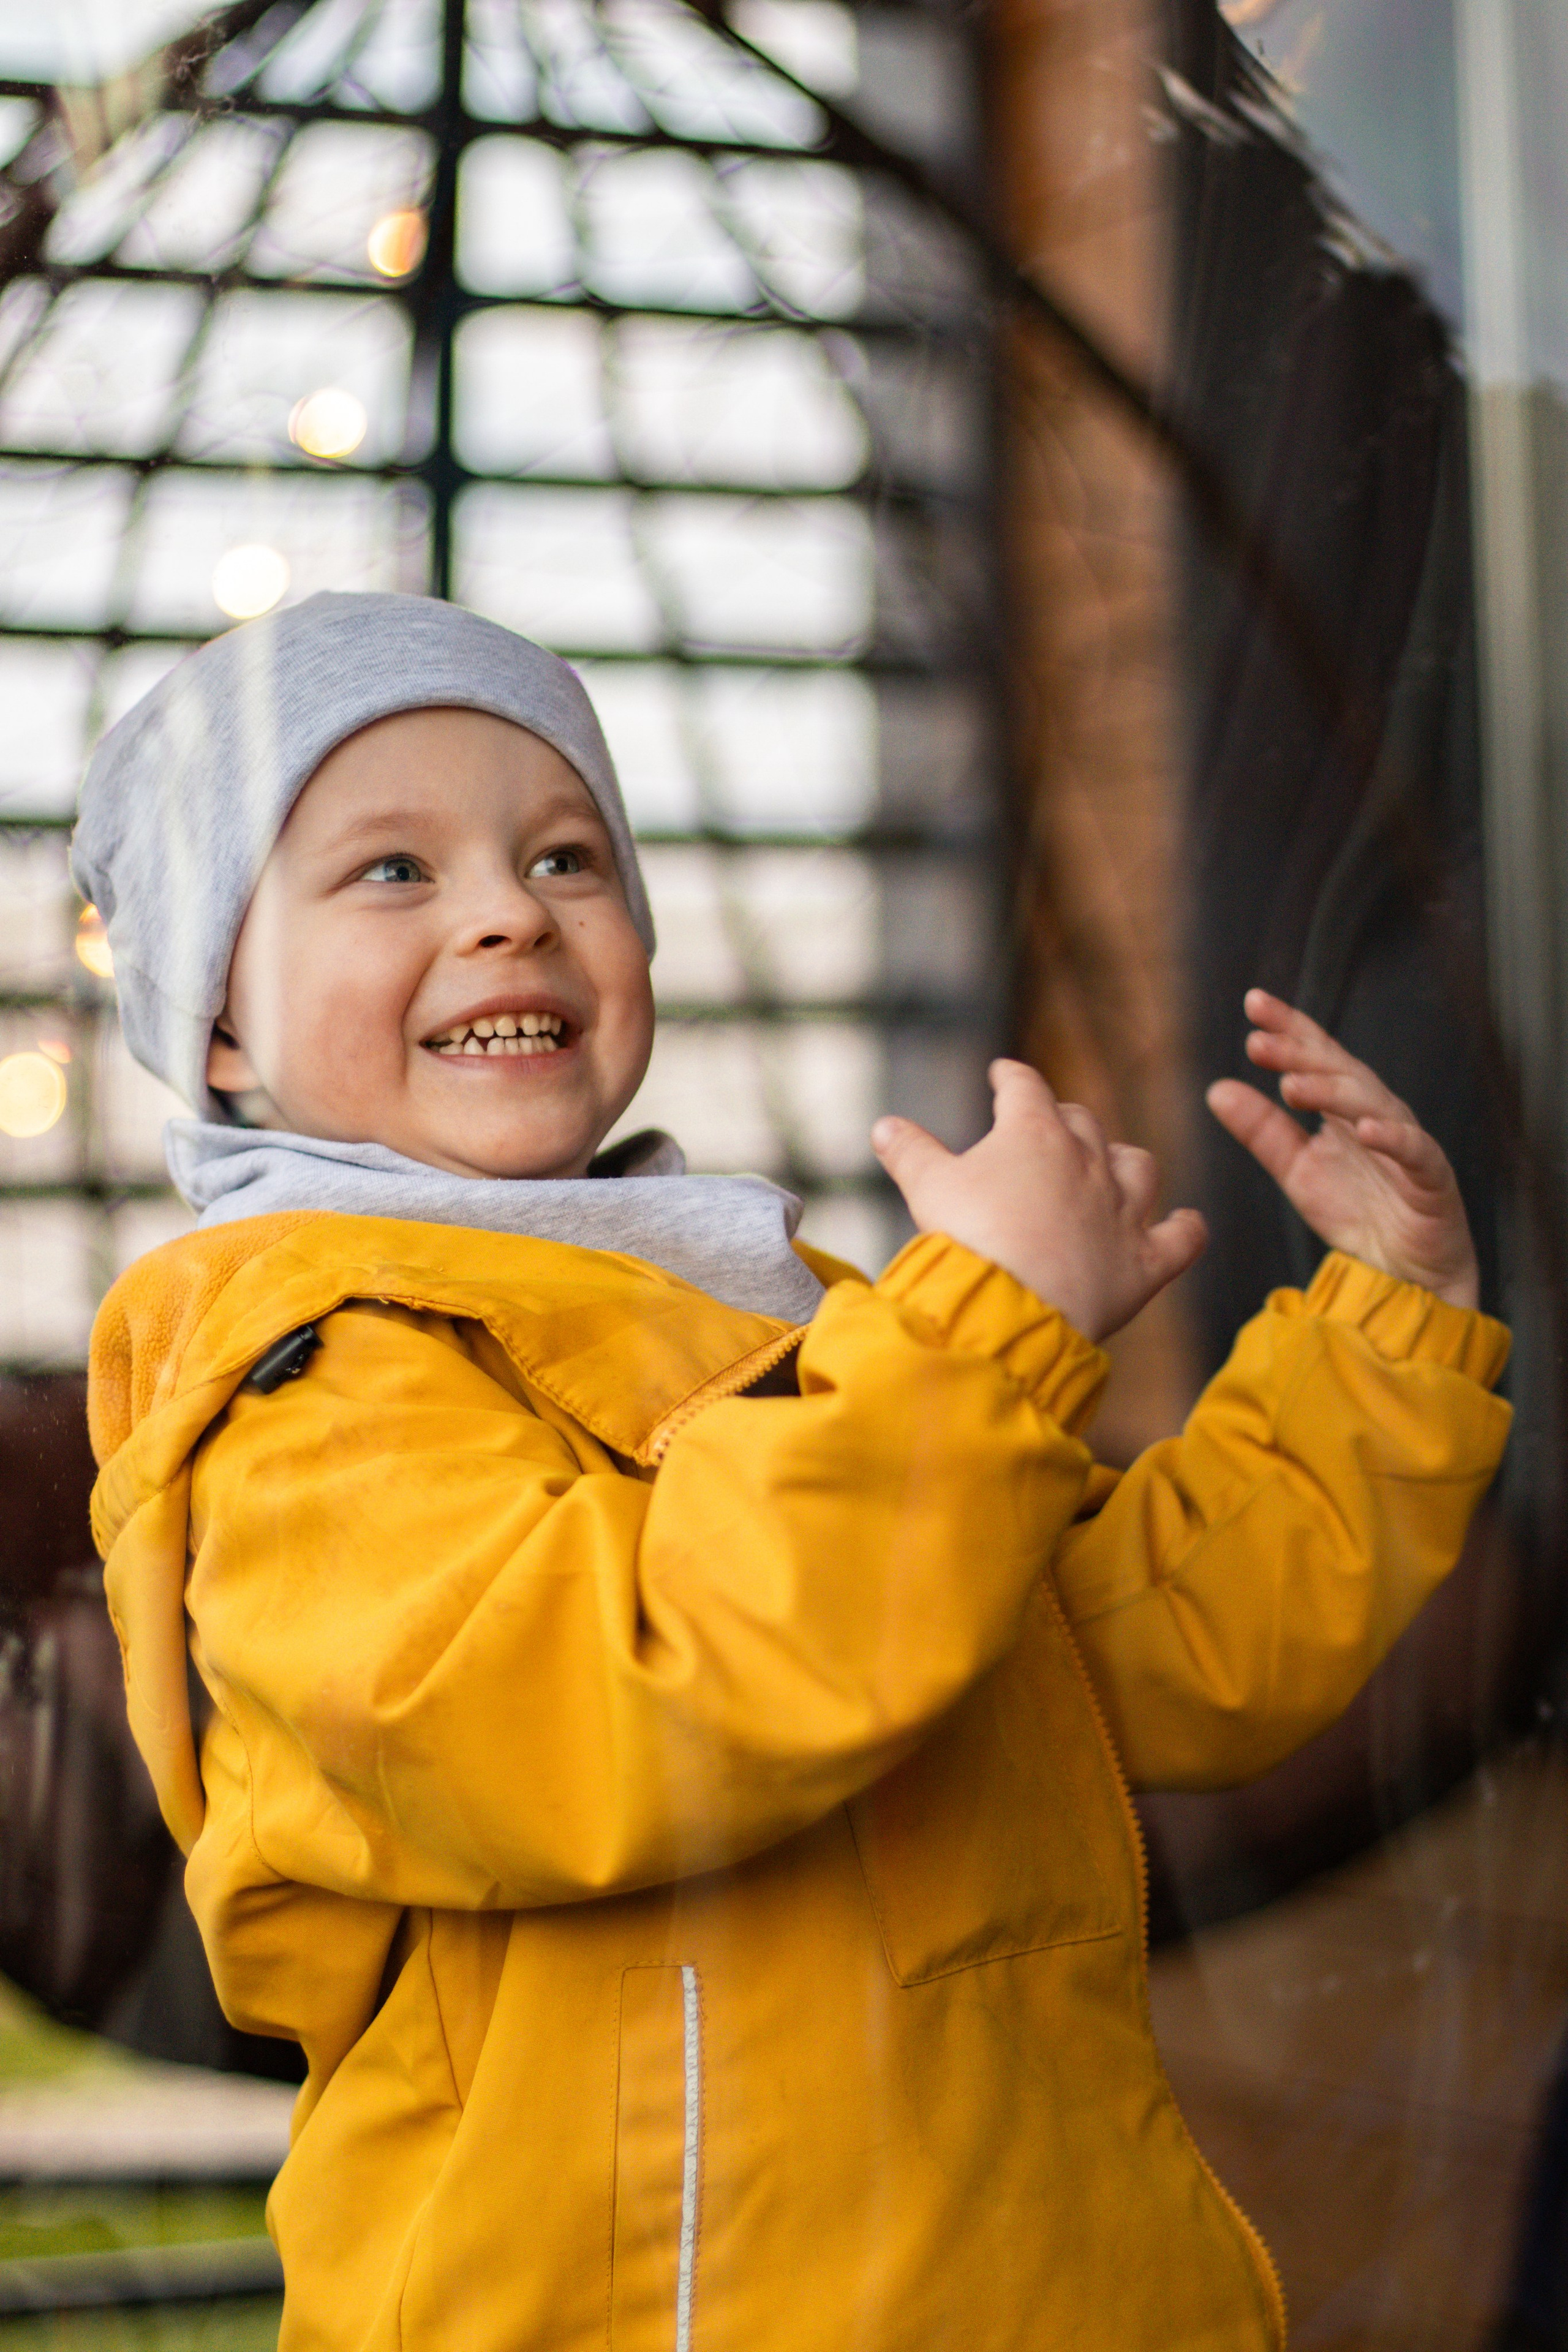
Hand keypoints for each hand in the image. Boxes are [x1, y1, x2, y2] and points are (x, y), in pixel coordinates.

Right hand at [872, 1060, 1207, 1342]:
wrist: (1011, 1305)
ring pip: (1138, 1167)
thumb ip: (910, 1152)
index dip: (1012, 1078)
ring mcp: (1123, 1210)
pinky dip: (1186, 1229)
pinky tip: (1186, 1225)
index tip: (1004, 1075)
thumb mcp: (927, 1187)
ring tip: (1113, 1168)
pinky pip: (1183, 1237)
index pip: (1025, 1088)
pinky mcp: (1146, 1261)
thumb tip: (883, 1126)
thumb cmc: (967, 1238)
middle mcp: (1088, 1160)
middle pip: (1083, 1123)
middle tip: (1049, 1126)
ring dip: (1125, 1164)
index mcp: (1034, 1133)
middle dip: (1065, 1120)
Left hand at [1206, 990, 1478, 1308]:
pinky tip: (1366, 1129)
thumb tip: (1216, 1089)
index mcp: (1345, 1108)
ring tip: (1292, 1086)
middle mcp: (1377, 1115)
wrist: (1403, 1273)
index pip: (1316, 1057)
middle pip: (1341, 1072)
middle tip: (1257, 1042)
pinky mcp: (1432, 1179)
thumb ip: (1261, 1131)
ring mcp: (1407, 1144)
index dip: (1290, 1027)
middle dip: (1300, 1054)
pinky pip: (1415, 1152)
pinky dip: (1393, 1139)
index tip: (1253, 1002)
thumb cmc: (1357, 1213)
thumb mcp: (1297, 1170)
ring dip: (1334, 1092)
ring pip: (1374, 1104)